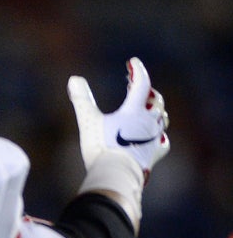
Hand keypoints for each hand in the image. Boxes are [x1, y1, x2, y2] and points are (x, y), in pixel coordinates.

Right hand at [67, 57, 169, 180]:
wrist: (117, 175)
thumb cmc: (102, 147)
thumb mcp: (88, 121)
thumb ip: (82, 100)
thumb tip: (74, 79)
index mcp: (134, 111)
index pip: (141, 83)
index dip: (137, 71)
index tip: (132, 63)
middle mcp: (148, 122)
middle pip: (155, 100)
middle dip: (147, 90)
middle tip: (136, 85)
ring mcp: (154, 138)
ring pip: (162, 119)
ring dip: (156, 111)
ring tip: (149, 108)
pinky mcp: (154, 154)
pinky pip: (163, 142)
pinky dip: (160, 136)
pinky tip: (157, 137)